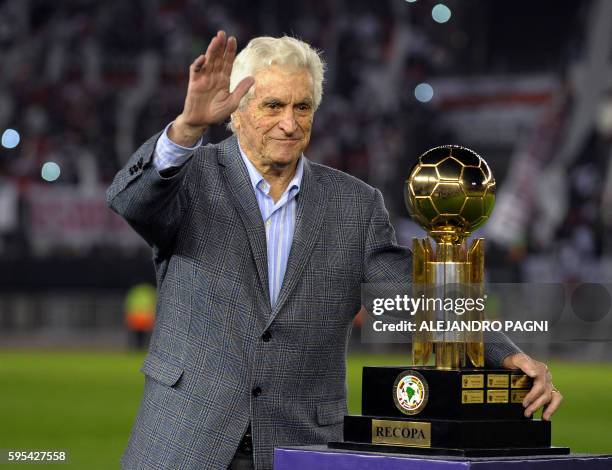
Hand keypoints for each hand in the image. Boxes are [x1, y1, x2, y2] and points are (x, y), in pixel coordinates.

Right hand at [170, 31, 254, 145]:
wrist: (201, 122)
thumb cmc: (216, 113)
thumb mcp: (232, 103)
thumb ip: (241, 90)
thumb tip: (253, 78)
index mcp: (223, 80)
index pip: (227, 62)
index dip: (230, 51)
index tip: (233, 39)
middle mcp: (214, 76)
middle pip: (218, 58)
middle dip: (220, 46)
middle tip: (223, 33)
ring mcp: (203, 78)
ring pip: (208, 61)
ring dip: (211, 50)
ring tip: (216, 40)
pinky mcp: (194, 83)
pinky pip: (195, 70)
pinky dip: (198, 64)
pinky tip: (203, 58)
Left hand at [502, 353, 561, 419]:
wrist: (512, 363)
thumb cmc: (514, 361)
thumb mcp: (516, 359)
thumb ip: (524, 364)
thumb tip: (534, 373)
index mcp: (541, 369)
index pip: (540, 385)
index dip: (533, 395)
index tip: (524, 403)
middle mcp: (546, 377)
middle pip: (545, 393)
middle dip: (536, 405)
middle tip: (526, 412)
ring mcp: (548, 383)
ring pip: (552, 398)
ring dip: (548, 409)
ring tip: (543, 418)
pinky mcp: (548, 389)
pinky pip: (554, 399)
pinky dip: (551, 408)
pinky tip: (546, 416)